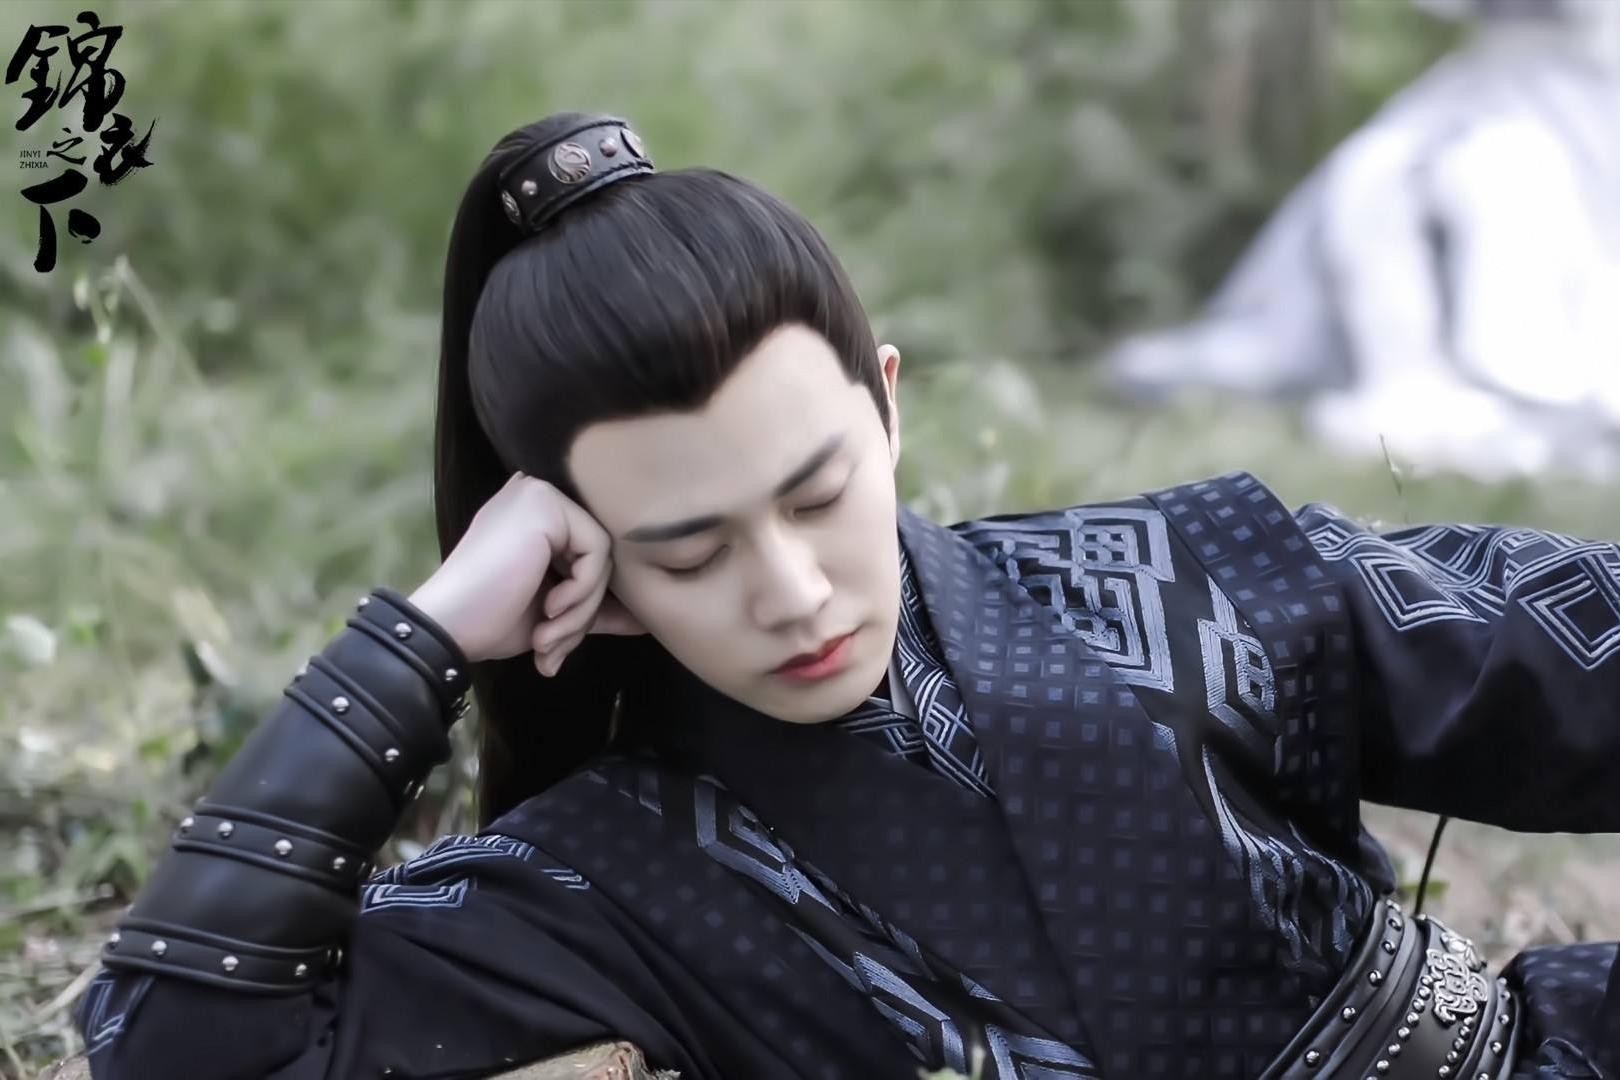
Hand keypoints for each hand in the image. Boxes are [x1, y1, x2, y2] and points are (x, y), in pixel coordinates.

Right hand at [407, 473, 644, 672]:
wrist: (448, 626)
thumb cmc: (490, 620)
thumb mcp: (554, 614)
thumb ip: (595, 607)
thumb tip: (645, 619)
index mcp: (536, 516)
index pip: (591, 554)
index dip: (588, 603)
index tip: (564, 642)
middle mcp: (538, 494)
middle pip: (600, 556)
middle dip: (584, 611)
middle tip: (551, 647)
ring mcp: (540, 494)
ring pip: (603, 556)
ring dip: (582, 610)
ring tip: (546, 637)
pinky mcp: (546, 503)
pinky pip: (598, 552)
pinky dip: (582, 592)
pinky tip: (548, 609)